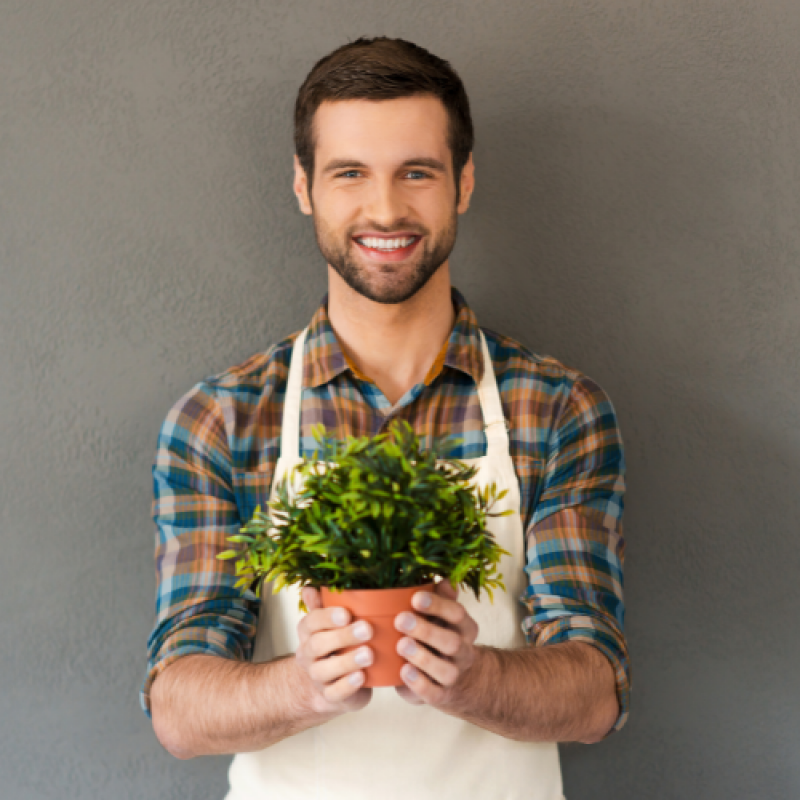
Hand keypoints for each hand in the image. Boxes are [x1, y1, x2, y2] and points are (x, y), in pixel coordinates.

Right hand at [294, 586, 373, 714]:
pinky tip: (362, 677)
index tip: (347, 613)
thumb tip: (309, 587)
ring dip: (348, 661)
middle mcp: (308, 654)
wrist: (329, 683)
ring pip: (326, 670)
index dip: (327, 617)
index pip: (311, 621)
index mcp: (308, 632)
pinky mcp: (329, 696)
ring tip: (369, 654)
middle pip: (318, 645)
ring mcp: (317, 677)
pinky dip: (348, 686)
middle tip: (367, 629)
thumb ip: (324, 605)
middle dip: (343, 636)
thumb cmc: (335, 645)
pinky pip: (335, 693)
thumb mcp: (330, 623)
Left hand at [393, 580, 480, 708]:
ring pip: (445, 671)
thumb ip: (442, 598)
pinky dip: (419, 684)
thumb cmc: (439, 637)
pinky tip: (403, 671)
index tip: (415, 597)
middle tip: (401, 619)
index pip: (457, 614)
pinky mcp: (441, 696)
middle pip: (452, 642)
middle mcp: (464, 652)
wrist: (455, 679)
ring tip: (401, 645)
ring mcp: (454, 676)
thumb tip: (444, 580)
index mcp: (465, 628)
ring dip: (423, 657)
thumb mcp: (443, 616)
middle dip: (426, 630)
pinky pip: (433, 694)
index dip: (438, 605)